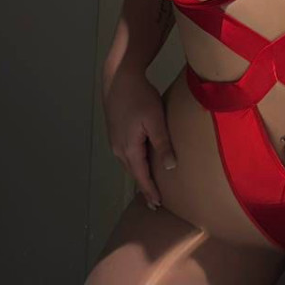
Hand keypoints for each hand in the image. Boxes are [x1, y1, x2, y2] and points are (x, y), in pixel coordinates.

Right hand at [102, 67, 176, 210]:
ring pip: (129, 163)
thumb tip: (170, 167)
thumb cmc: (140, 97)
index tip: (157, 205)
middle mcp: (118, 149)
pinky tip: (141, 161)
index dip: (150, 191)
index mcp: (129, 149)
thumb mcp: (155, 119)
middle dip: (144, 186)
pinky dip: (135, 162)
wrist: (119, 78)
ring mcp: (115, 141)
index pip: (141, 176)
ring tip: (149, 184)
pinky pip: (126, 154)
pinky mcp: (115, 132)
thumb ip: (162, 143)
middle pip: (133, 172)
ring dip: (139, 174)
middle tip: (154, 201)